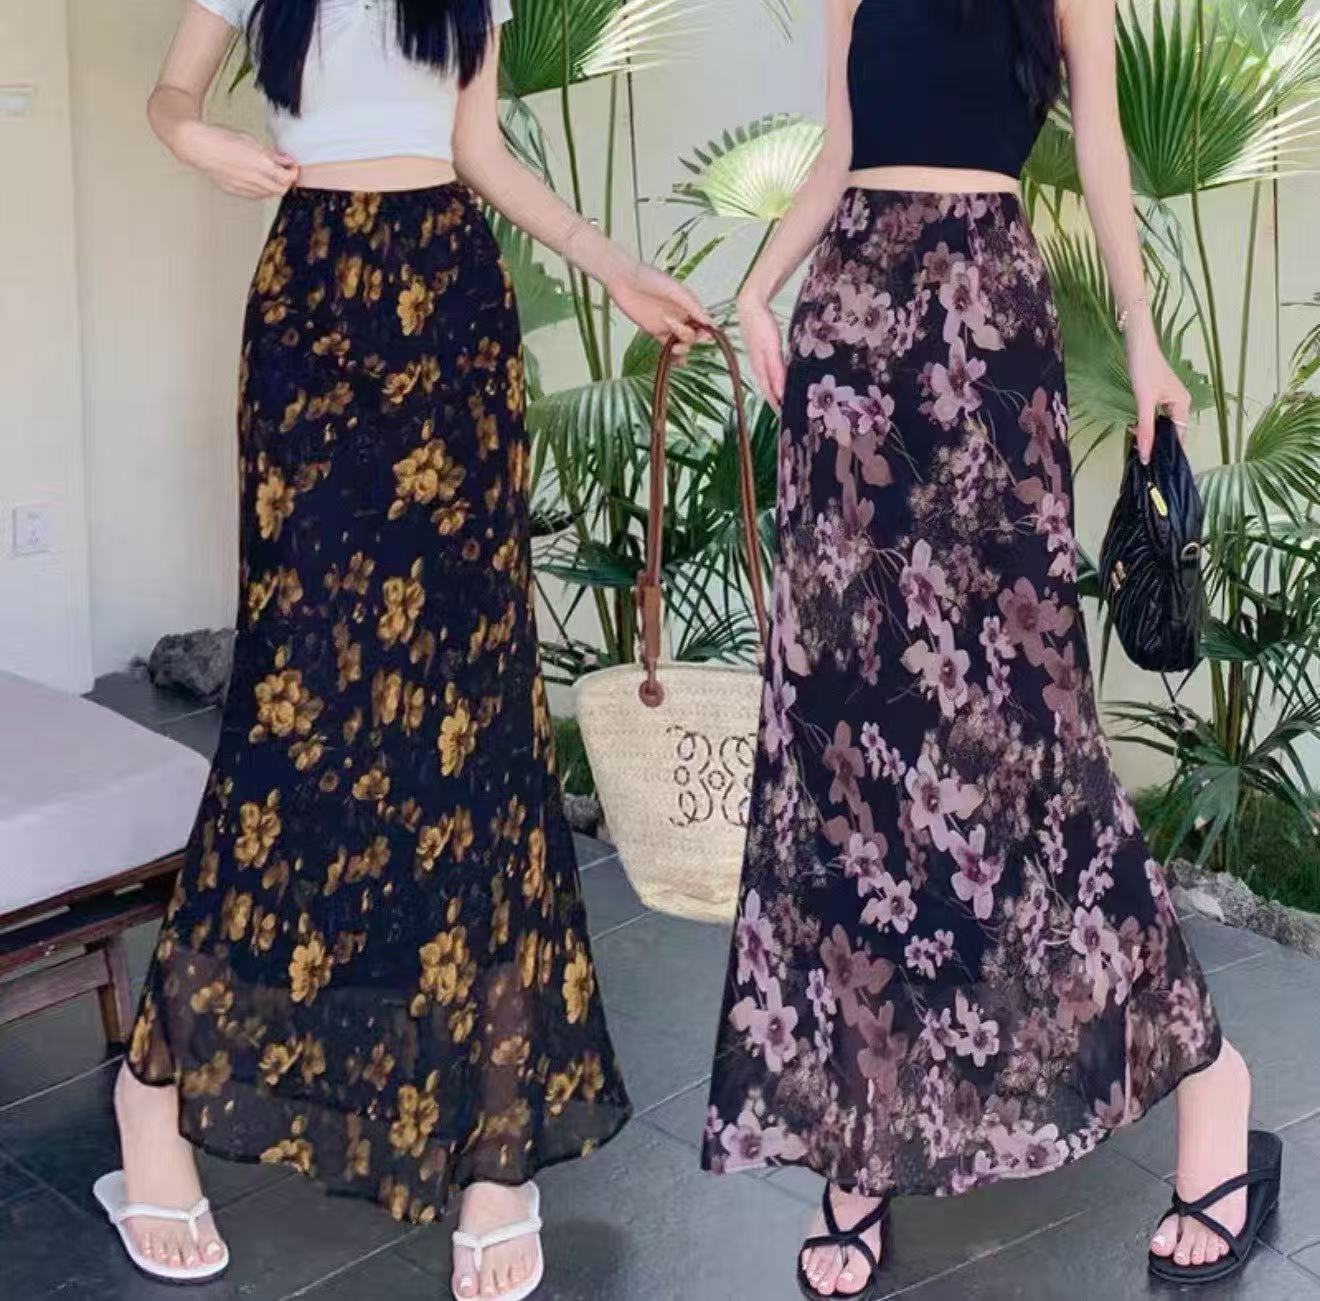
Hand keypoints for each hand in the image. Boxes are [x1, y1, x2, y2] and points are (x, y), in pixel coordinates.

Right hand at [177, 122, 298, 198]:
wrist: (198, 146)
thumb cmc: (221, 139)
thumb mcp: (250, 140)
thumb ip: (270, 154)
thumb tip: (285, 160)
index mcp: (259, 163)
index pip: (286, 177)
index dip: (293, 174)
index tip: (293, 167)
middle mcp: (253, 178)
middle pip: (279, 190)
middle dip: (286, 182)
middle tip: (285, 173)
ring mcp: (243, 187)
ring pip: (267, 195)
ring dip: (273, 187)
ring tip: (271, 175)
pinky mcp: (234, 191)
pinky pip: (254, 195)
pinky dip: (261, 190)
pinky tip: (258, 180)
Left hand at [606, 260, 709, 356]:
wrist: (624, 279)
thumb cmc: (649, 278)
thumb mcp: (675, 290)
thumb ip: (692, 307)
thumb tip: (710, 323)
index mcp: (689, 304)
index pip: (704, 322)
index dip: (707, 330)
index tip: (705, 335)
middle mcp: (681, 315)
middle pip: (694, 334)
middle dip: (692, 338)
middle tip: (683, 335)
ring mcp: (668, 324)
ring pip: (682, 343)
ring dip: (682, 348)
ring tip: (675, 347)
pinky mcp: (655, 331)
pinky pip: (667, 347)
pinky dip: (673, 356)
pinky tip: (676, 362)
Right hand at [737, 287, 784, 413]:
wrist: (750, 305)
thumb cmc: (760, 324)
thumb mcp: (772, 348)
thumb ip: (776, 370)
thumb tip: (780, 392)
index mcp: (759, 367)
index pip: (768, 391)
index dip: (775, 404)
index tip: (782, 415)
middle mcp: (756, 365)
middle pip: (766, 387)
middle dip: (774, 399)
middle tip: (784, 411)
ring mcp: (756, 357)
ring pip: (766, 378)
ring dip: (773, 389)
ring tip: (782, 398)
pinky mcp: (758, 350)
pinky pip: (766, 369)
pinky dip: (772, 377)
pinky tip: (777, 376)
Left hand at [1125, 315, 1190, 463]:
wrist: (1137, 343)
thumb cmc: (1144, 369)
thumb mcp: (1144, 402)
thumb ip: (1145, 430)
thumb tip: (1147, 456)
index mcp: (1183, 404)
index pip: (1180, 436)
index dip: (1169, 452)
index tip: (1156, 466)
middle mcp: (1180, 402)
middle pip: (1171, 431)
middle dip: (1157, 443)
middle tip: (1142, 458)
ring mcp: (1169, 399)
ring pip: (1161, 424)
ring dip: (1149, 433)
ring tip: (1136, 445)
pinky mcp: (1157, 395)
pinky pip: (1154, 416)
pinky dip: (1145, 423)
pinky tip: (1134, 428)